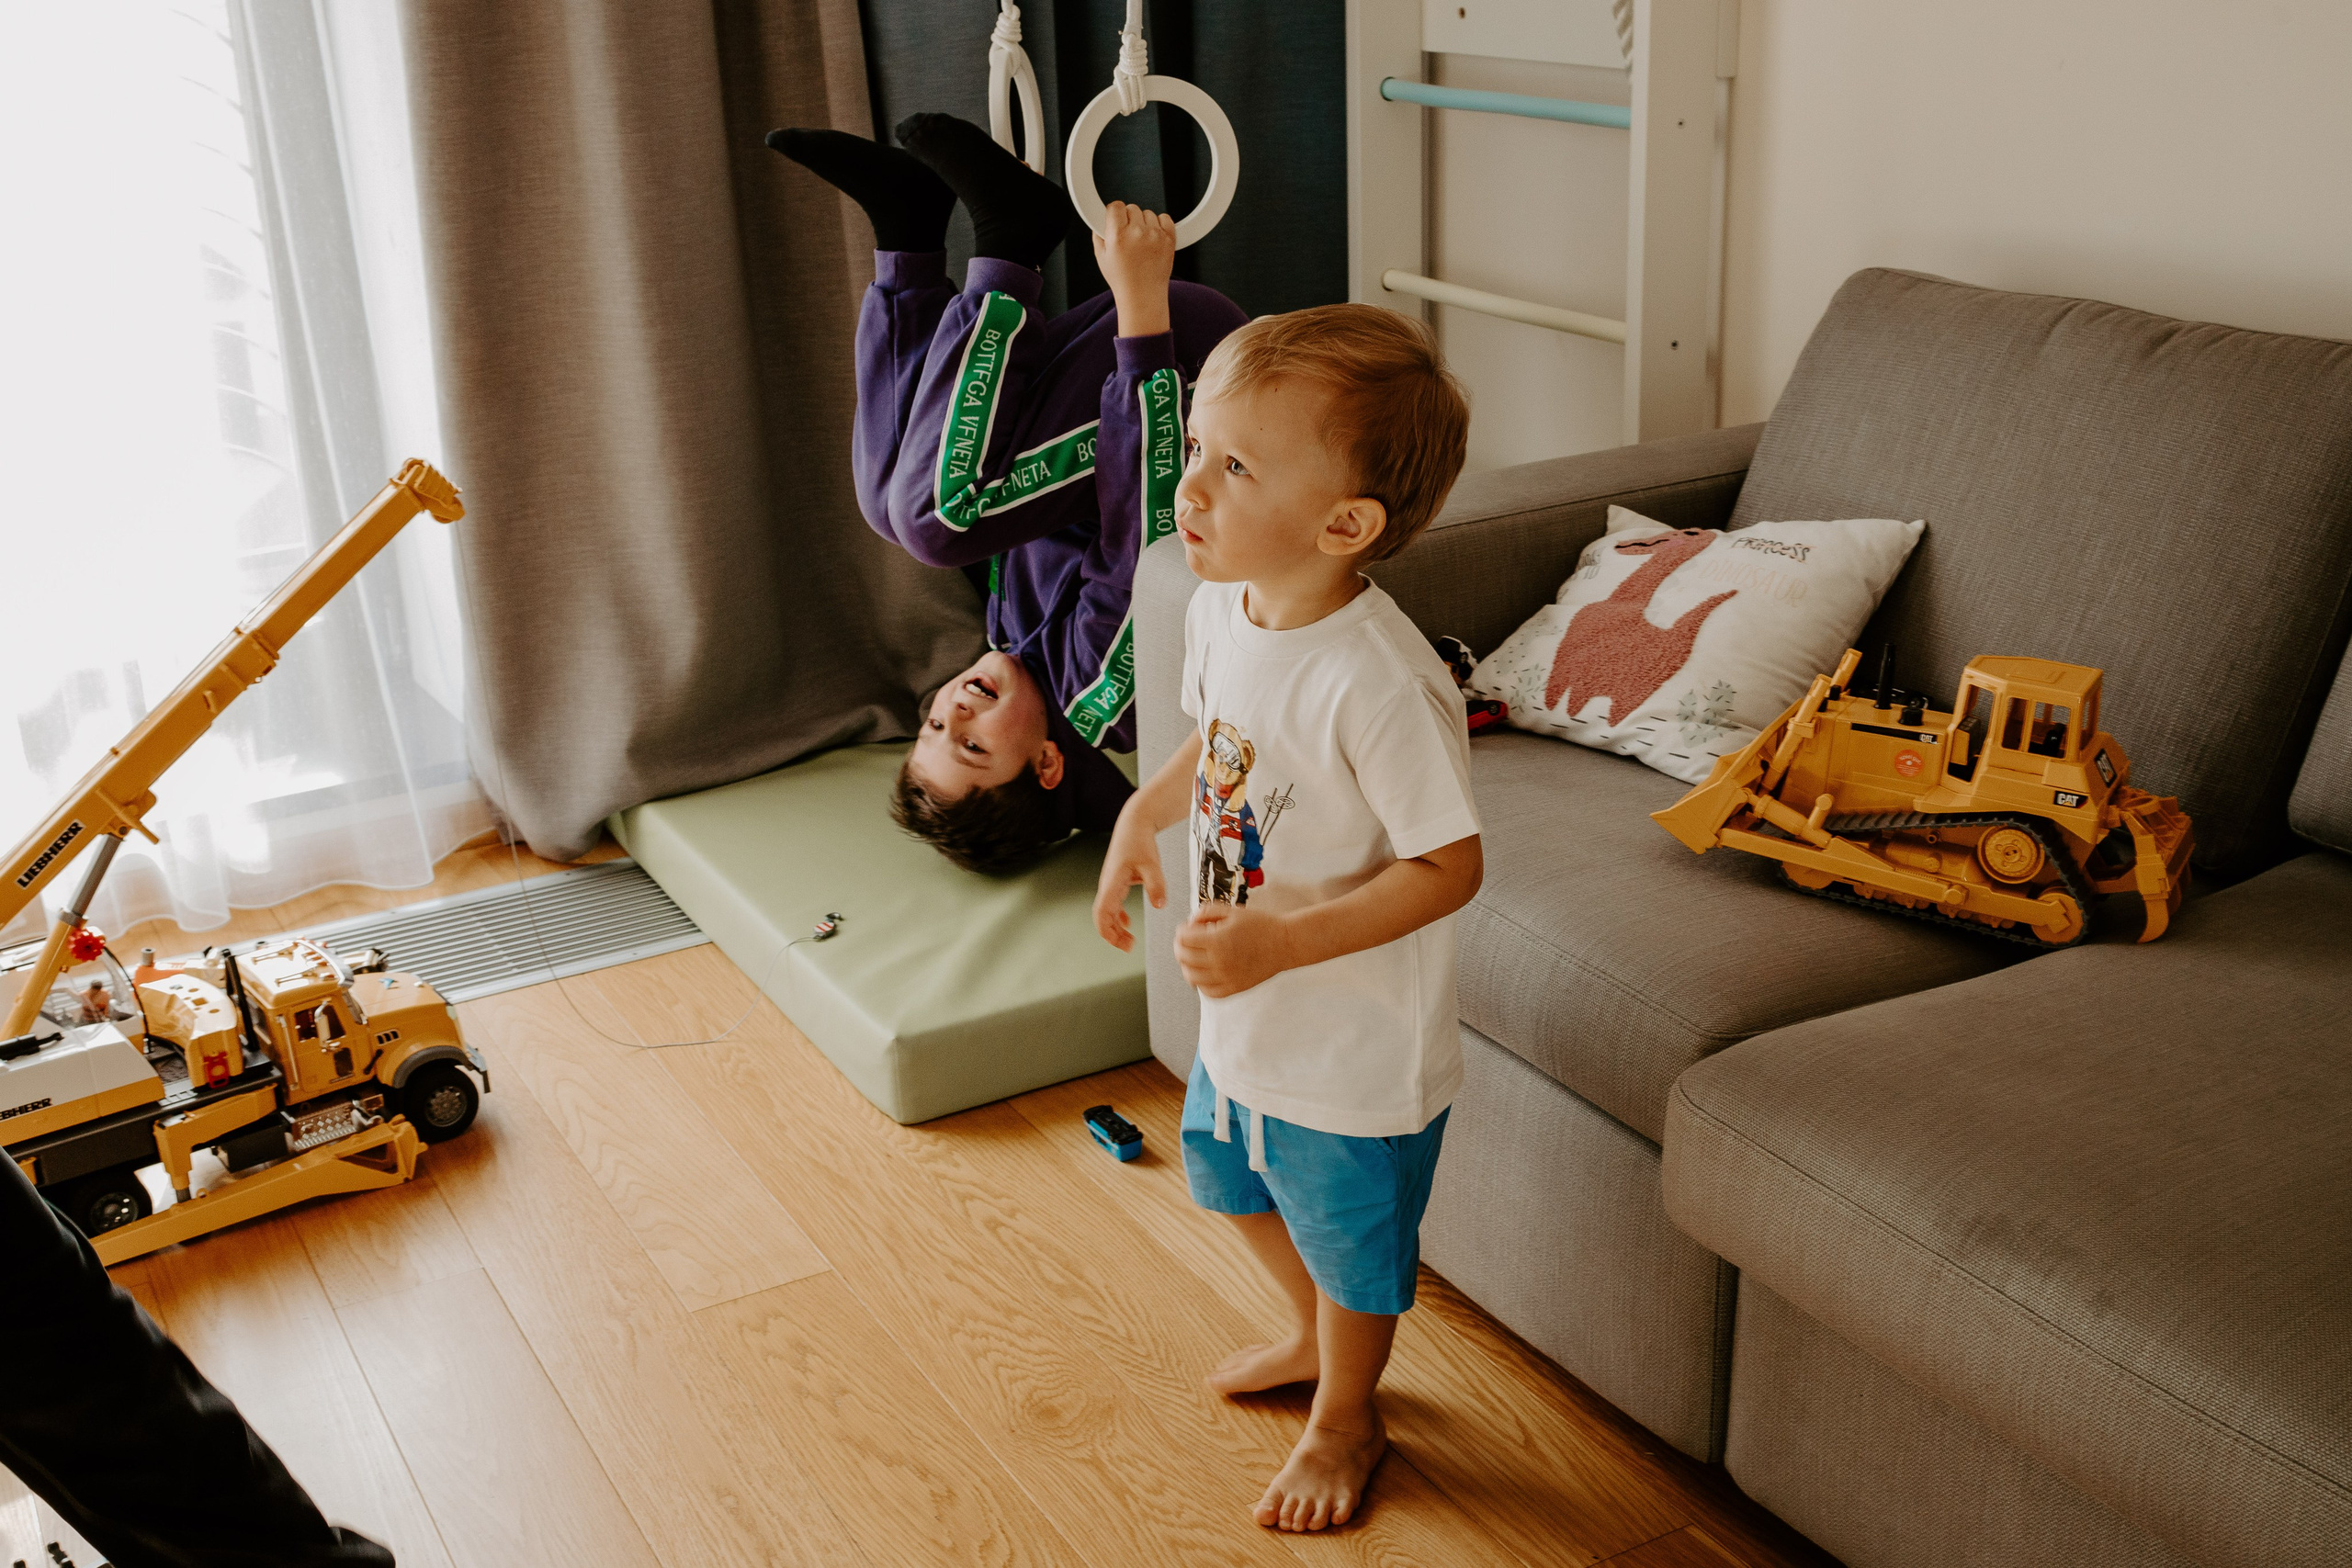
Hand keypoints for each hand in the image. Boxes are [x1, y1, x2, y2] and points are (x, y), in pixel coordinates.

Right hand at [1093, 812, 1165, 950]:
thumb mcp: (1151, 863)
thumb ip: (1156, 884)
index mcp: (1112, 883)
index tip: (1121, 943)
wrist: (1134, 824)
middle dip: (1113, 935)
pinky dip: (1119, 917)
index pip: (1101, 914)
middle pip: (1103, 917)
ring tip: (1129, 941)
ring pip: (1107, 912)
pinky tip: (1128, 924)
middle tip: (1129, 947)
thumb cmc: (1140, 841)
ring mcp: (1111, 884)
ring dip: (1115, 927)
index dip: (1107, 931)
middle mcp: (1107, 886)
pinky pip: (1113, 904)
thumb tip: (1159, 905)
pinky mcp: (1117, 882)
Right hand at [1094, 201, 1174, 336]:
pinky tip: (1153, 237)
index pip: (1116, 206)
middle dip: (1128, 219)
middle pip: (1132, 208)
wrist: (1143, 297)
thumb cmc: (1122, 280)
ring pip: (1148, 213)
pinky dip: (1160, 224)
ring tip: (1141, 241)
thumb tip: (1099, 218)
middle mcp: (1137, 233)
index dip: (1114, 211)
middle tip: (1128, 236)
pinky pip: (1165, 218)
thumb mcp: (1101, 257)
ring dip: (1144, 223)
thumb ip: (1098, 233)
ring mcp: (1155, 236)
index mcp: (1118, 236)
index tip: (1115, 218)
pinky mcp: (1169, 239)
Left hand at [1173, 903, 1292, 997]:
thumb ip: (1207, 912)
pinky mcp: (1234, 989)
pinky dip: (1201, 983)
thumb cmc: (1260, 925)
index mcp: (1218, 940)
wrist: (1285, 944)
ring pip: (1191, 977)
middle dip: (1180, 946)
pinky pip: (1208, 991)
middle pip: (1183, 957)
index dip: (1181, 930)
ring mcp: (1227, 978)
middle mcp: (1220, 962)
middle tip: (1188, 940)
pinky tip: (1205, 972)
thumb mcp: (1233, 911)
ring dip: (1187, 965)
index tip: (1187, 927)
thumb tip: (1190, 922)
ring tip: (1194, 956)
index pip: (1183, 939)